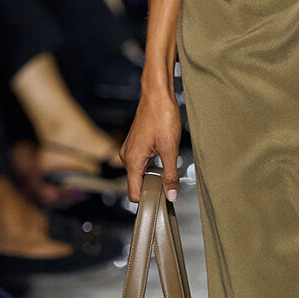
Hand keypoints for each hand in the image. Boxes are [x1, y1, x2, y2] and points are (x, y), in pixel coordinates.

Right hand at [120, 86, 182, 202]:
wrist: (157, 94)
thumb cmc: (162, 116)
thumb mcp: (170, 149)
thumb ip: (170, 174)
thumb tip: (171, 194)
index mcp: (132, 161)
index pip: (133, 193)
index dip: (147, 200)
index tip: (161, 202)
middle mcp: (127, 156)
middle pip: (137, 183)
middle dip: (152, 186)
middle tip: (171, 183)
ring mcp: (130, 149)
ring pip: (140, 172)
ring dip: (153, 174)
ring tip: (169, 166)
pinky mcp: (135, 144)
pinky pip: (141, 162)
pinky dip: (152, 164)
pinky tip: (164, 156)